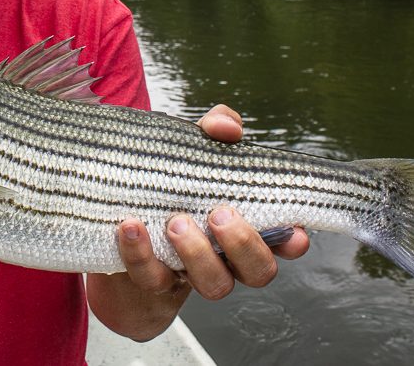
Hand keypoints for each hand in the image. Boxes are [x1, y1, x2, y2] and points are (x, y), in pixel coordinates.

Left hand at [87, 105, 309, 339]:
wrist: (119, 210)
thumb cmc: (172, 178)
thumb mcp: (194, 147)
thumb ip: (215, 128)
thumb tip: (227, 128)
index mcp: (245, 225)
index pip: (285, 242)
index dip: (293, 242)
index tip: (293, 234)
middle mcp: (227, 257)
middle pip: (258, 271)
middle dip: (243, 245)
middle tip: (218, 215)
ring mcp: (193, 273)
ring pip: (214, 285)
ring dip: (197, 254)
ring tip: (175, 223)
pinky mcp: (153, 280)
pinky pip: (152, 278)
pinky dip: (141, 253)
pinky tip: (131, 227)